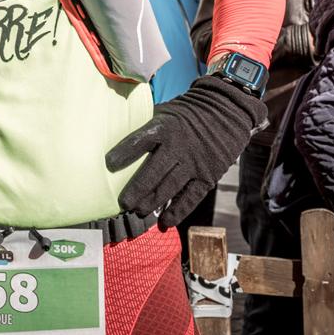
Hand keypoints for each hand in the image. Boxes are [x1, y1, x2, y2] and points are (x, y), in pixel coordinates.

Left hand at [106, 74, 266, 227]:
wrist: (225, 114)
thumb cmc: (185, 116)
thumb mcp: (165, 112)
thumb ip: (145, 126)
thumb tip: (116, 137)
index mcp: (164, 128)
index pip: (140, 141)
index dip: (124, 152)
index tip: (109, 164)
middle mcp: (178, 146)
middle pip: (153, 171)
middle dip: (136, 190)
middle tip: (123, 204)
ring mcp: (194, 163)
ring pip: (170, 188)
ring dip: (152, 203)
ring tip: (138, 212)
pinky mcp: (207, 176)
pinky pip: (191, 198)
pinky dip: (178, 211)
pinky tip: (165, 222)